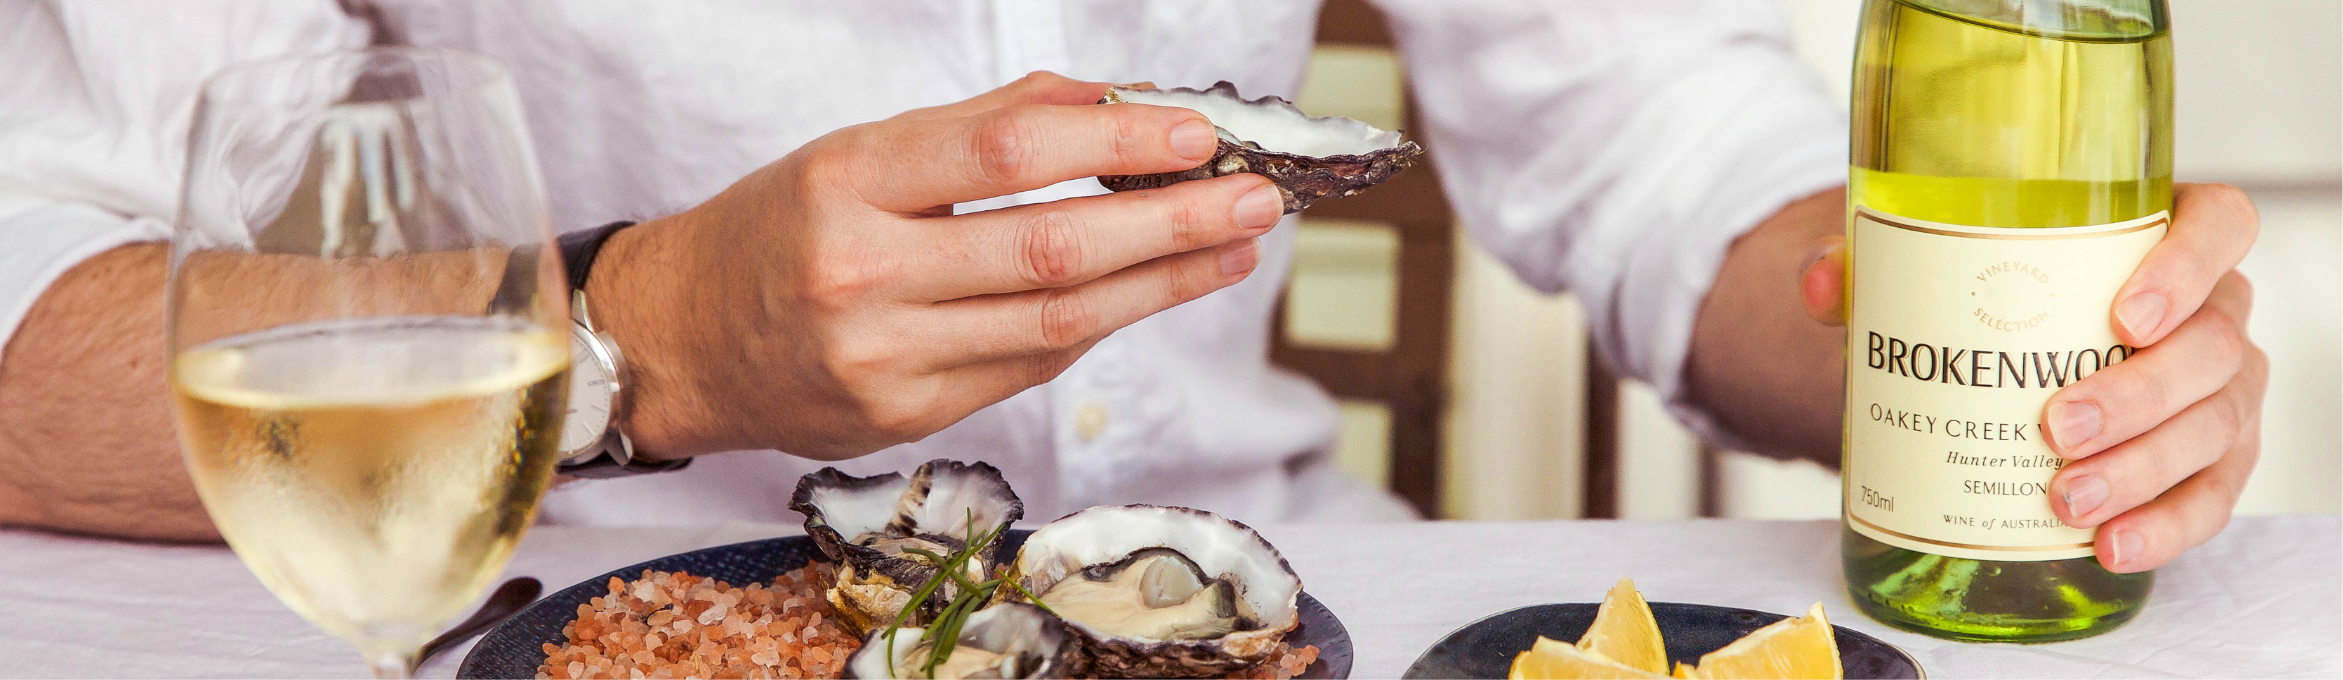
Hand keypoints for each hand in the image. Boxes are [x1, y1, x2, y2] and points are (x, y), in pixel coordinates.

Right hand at [586, 72, 1283, 459]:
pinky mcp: (905, 419)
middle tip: (1254, 198)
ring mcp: (883, 360)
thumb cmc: (777, 231)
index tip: (1196, 131)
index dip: (1114, 141)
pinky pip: (1028, 369)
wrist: (680, 343)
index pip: (1004, 154)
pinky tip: (1150, 291)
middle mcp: (860, 275)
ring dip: (1160, 283)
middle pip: (1049, 249)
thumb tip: (1113, 106)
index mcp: (844, 182)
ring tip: (1231, 247)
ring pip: (1054, 324)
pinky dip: (1098, 326)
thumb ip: (981, 129)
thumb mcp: (856, 152)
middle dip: (1169, 222)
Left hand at [1802, 183, 2266, 572]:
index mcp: (2160, 237)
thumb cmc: (1981, 296)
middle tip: (2058, 428)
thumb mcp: (1927, 270)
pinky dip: (2165, 525)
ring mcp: (2218, 389)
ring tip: (2065, 500)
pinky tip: (2108, 544)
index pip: (2218, 223)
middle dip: (2140, 395)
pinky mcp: (2209, 459)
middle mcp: (2210, 310)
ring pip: (2213, 426)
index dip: (2189, 265)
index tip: (2124, 317)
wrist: (1991, 358)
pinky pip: (2210, 497)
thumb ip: (1870, 268)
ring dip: (2143, 469)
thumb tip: (1822, 285)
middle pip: (2212, 345)